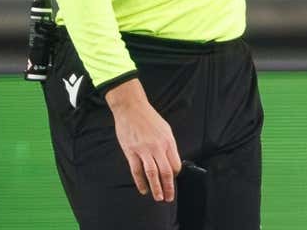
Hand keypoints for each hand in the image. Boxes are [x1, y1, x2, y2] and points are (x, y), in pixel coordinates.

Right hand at [105, 79, 181, 201]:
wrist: (131, 108)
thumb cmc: (149, 118)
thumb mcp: (165, 129)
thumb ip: (168, 145)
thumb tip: (171, 160)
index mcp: (168, 141)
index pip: (175, 164)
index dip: (175, 175)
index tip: (173, 181)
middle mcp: (157, 147)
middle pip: (165, 172)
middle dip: (168, 187)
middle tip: (169, 198)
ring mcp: (143, 150)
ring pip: (152, 174)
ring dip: (156, 188)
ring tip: (158, 198)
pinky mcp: (131, 152)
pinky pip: (136, 171)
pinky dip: (140, 182)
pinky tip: (143, 189)